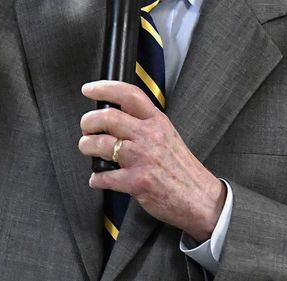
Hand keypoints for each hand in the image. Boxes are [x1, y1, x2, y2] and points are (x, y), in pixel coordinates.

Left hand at [79, 80, 225, 242]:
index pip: (128, 94)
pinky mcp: (137, 182)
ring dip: (87, 147)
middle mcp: (149, 136)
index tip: (89, 89)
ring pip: (101, 144)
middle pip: (108, 117)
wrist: (200, 197)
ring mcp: (142, 158)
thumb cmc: (181, 167)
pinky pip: (105, 176)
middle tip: (86, 127)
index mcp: (156, 121)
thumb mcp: (167, 134)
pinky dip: (96, 178)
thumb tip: (115, 114)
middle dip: (88, 122)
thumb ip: (144, 123)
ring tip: (88, 149)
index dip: (104, 88)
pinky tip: (98, 178)